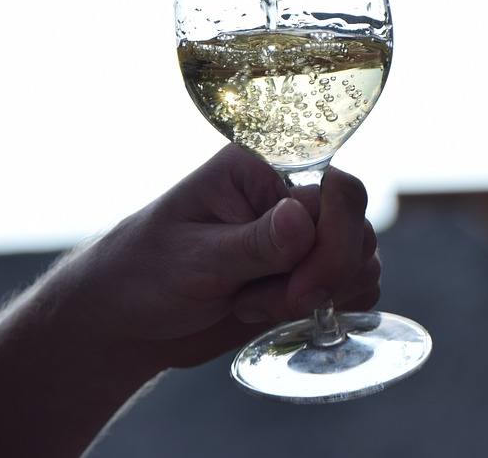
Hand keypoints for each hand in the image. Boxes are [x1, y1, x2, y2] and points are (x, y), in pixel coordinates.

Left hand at [71, 144, 381, 370]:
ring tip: (253, 305)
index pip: (336, 192)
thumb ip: (253, 243)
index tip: (296, 290)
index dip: (330, 245)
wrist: (125, 321)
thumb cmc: (143, 275)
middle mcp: (286, 193)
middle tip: (271, 304)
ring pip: (362, 259)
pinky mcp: (303, 272)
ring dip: (321, 296)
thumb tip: (303, 217)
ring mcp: (300, 235)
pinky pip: (353, 285)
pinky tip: (272, 314)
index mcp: (259, 167)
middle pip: (358, 227)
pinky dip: (329, 308)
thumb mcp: (193, 260)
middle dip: (326, 276)